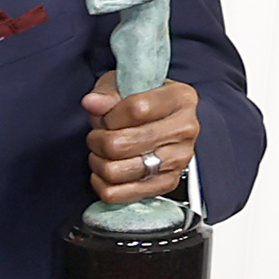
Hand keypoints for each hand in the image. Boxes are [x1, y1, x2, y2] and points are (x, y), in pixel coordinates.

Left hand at [81, 70, 200, 202]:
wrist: (160, 120)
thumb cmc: (141, 101)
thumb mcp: (123, 85)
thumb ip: (107, 93)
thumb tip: (93, 103)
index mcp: (180, 98)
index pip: (136, 109)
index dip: (109, 115)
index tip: (106, 115)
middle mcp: (185, 130)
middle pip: (121, 144)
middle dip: (98, 140)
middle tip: (99, 135)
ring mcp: (178, 159)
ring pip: (116, 170)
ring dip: (98, 162)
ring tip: (103, 151)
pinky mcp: (166, 183)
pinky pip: (118, 193)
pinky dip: (102, 183)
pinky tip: (107, 169)